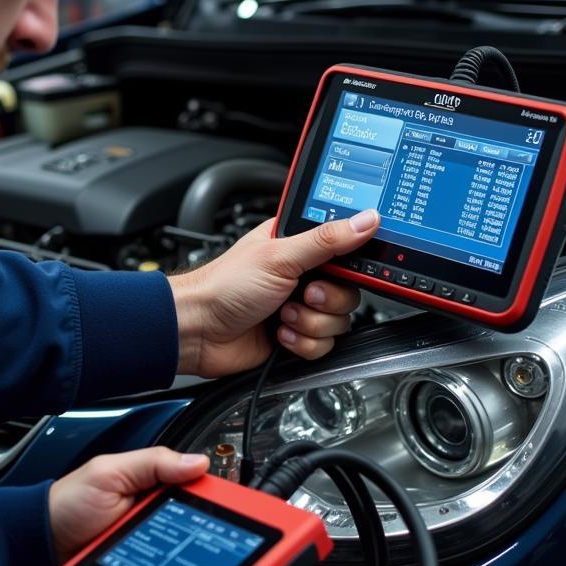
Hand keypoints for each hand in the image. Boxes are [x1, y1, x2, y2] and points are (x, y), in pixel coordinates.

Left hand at [168, 209, 379, 377]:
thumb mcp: (280, 256)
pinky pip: (324, 345)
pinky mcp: (296, 336)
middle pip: (348, 291)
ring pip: (338, 321)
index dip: (350, 264)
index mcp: (299, 246)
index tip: (338, 270)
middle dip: (326, 299)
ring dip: (310, 322)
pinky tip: (278, 333)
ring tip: (282, 314)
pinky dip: (302, 343)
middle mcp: (303, 275)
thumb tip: (366, 220)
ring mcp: (300, 307)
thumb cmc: (225, 286)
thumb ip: (327, 240)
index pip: (346, 251)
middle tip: (303, 294)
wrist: (199, 331)